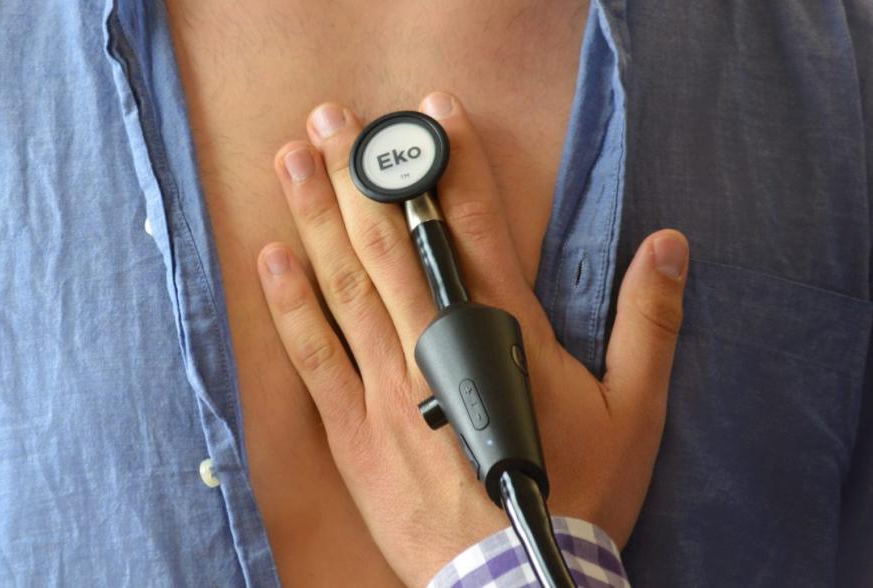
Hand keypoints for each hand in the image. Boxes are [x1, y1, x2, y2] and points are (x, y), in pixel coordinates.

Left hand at [256, 92, 688, 585]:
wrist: (513, 575)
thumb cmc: (575, 491)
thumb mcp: (634, 409)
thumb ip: (648, 323)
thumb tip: (667, 248)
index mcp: (504, 332)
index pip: (477, 229)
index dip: (454, 165)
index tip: (431, 114)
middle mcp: (436, 345)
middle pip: (394, 244)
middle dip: (362, 175)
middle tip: (331, 120)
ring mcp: (388, 385)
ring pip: (347, 286)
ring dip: (318, 217)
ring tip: (293, 162)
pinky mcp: (353, 427)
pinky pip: (314, 355)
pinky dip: (291, 305)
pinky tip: (272, 258)